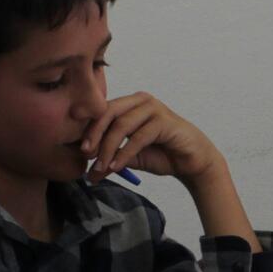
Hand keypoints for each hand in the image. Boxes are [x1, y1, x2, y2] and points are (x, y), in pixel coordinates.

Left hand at [82, 91, 223, 183]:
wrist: (192, 162)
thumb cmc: (163, 154)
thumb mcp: (131, 156)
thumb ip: (112, 157)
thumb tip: (88, 170)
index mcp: (130, 104)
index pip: (103, 111)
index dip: (89, 129)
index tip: (80, 149)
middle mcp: (141, 101)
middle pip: (109, 112)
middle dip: (95, 134)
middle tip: (86, 154)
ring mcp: (154, 108)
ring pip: (122, 125)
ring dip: (108, 148)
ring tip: (101, 168)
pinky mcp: (164, 121)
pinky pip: (138, 137)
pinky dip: (124, 153)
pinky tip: (116, 167)